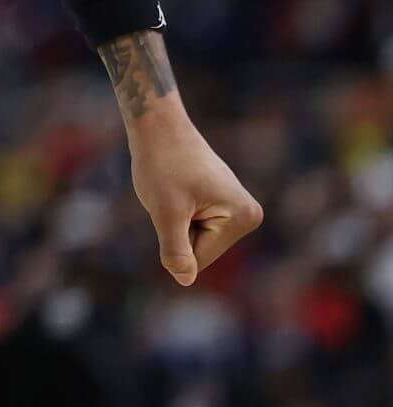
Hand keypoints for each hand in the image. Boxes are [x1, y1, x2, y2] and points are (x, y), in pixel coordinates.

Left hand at [127, 109, 261, 286]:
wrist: (158, 126)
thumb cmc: (161, 165)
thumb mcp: (165, 213)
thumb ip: (176, 250)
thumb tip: (184, 280)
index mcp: (243, 218)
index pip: (200, 258)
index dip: (175, 236)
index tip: (174, 203)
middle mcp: (248, 215)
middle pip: (201, 249)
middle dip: (176, 229)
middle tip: (172, 195)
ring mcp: (236, 208)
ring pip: (194, 237)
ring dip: (175, 220)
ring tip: (174, 191)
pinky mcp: (222, 202)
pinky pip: (192, 223)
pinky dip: (176, 211)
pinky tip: (177, 188)